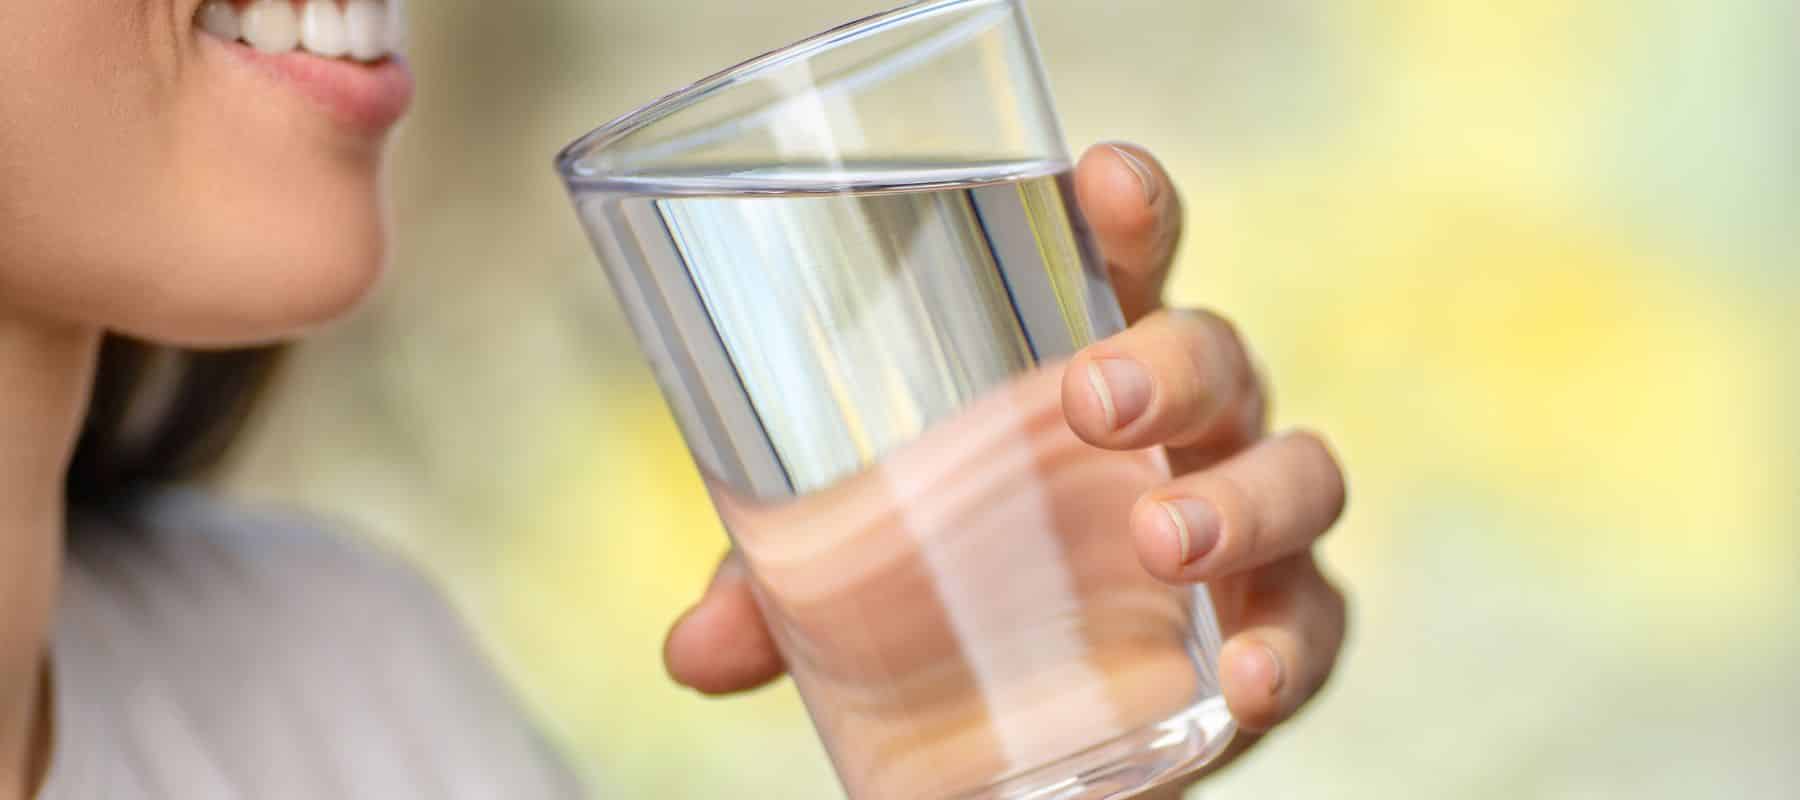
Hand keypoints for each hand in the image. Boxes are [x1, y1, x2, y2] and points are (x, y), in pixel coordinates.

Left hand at [663, 143, 1349, 788]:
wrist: (1051, 723)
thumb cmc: (963, 589)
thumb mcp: (862, 577)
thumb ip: (784, 594)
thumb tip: (692, 649)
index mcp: (1090, 368)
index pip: (1124, 262)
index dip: (1126, 210)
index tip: (1098, 177)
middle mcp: (1186, 430)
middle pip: (1217, 353)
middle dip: (1169, 360)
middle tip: (1091, 401)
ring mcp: (1245, 524)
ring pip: (1299, 469)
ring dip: (1239, 497)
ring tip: (1161, 538)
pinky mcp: (1278, 627)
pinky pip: (1318, 621)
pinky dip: (1289, 648)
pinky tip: (1244, 682)